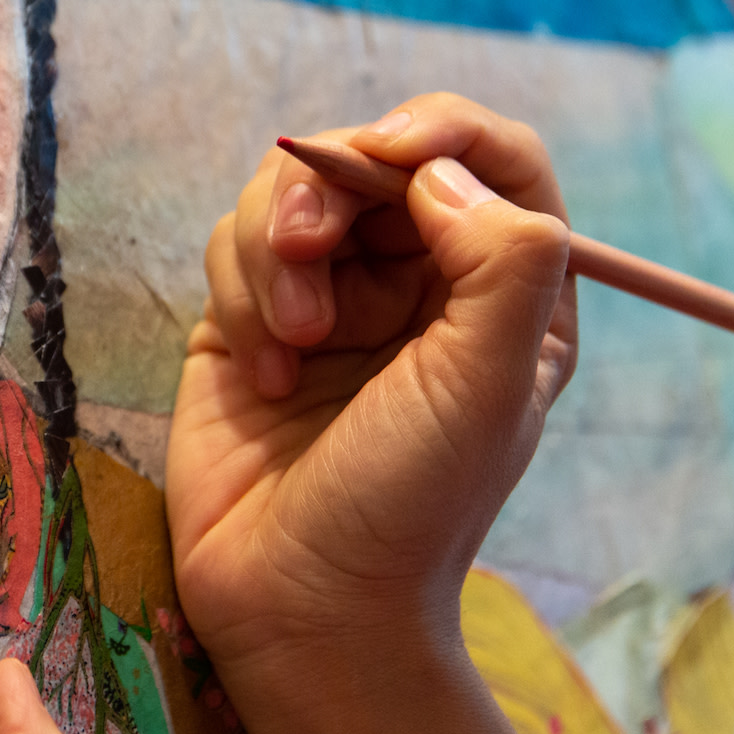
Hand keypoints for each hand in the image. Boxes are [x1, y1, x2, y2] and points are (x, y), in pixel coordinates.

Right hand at [167, 94, 576, 733]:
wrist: (302, 605)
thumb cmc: (411, 507)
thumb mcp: (488, 383)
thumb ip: (500, 260)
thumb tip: (436, 171)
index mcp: (499, 291)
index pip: (492, 159)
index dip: (442, 129)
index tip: (389, 149)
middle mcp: (416, 283)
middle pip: (371, 160)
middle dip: (328, 187)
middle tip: (305, 249)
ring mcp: (328, 298)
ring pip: (288, 193)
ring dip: (274, 251)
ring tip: (287, 340)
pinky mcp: (248, 319)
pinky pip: (233, 245)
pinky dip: (241, 294)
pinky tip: (263, 370)